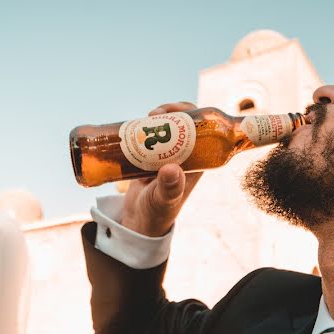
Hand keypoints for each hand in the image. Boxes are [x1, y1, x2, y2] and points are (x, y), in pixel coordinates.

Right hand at [119, 102, 202, 236]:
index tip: (174, 111)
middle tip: (154, 114)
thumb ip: (170, 187)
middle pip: (182, 123)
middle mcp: (184, 155)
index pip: (201, 129)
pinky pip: (148, 135)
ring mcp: (166, 154)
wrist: (139, 222)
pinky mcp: (149, 157)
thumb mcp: (164, 199)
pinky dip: (141, 128)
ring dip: (154, 119)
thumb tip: (172, 169)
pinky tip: (132, 126)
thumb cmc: (157, 213)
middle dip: (169, 112)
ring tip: (142, 120)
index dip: (190, 114)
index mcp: (196, 162)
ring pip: (164, 127)